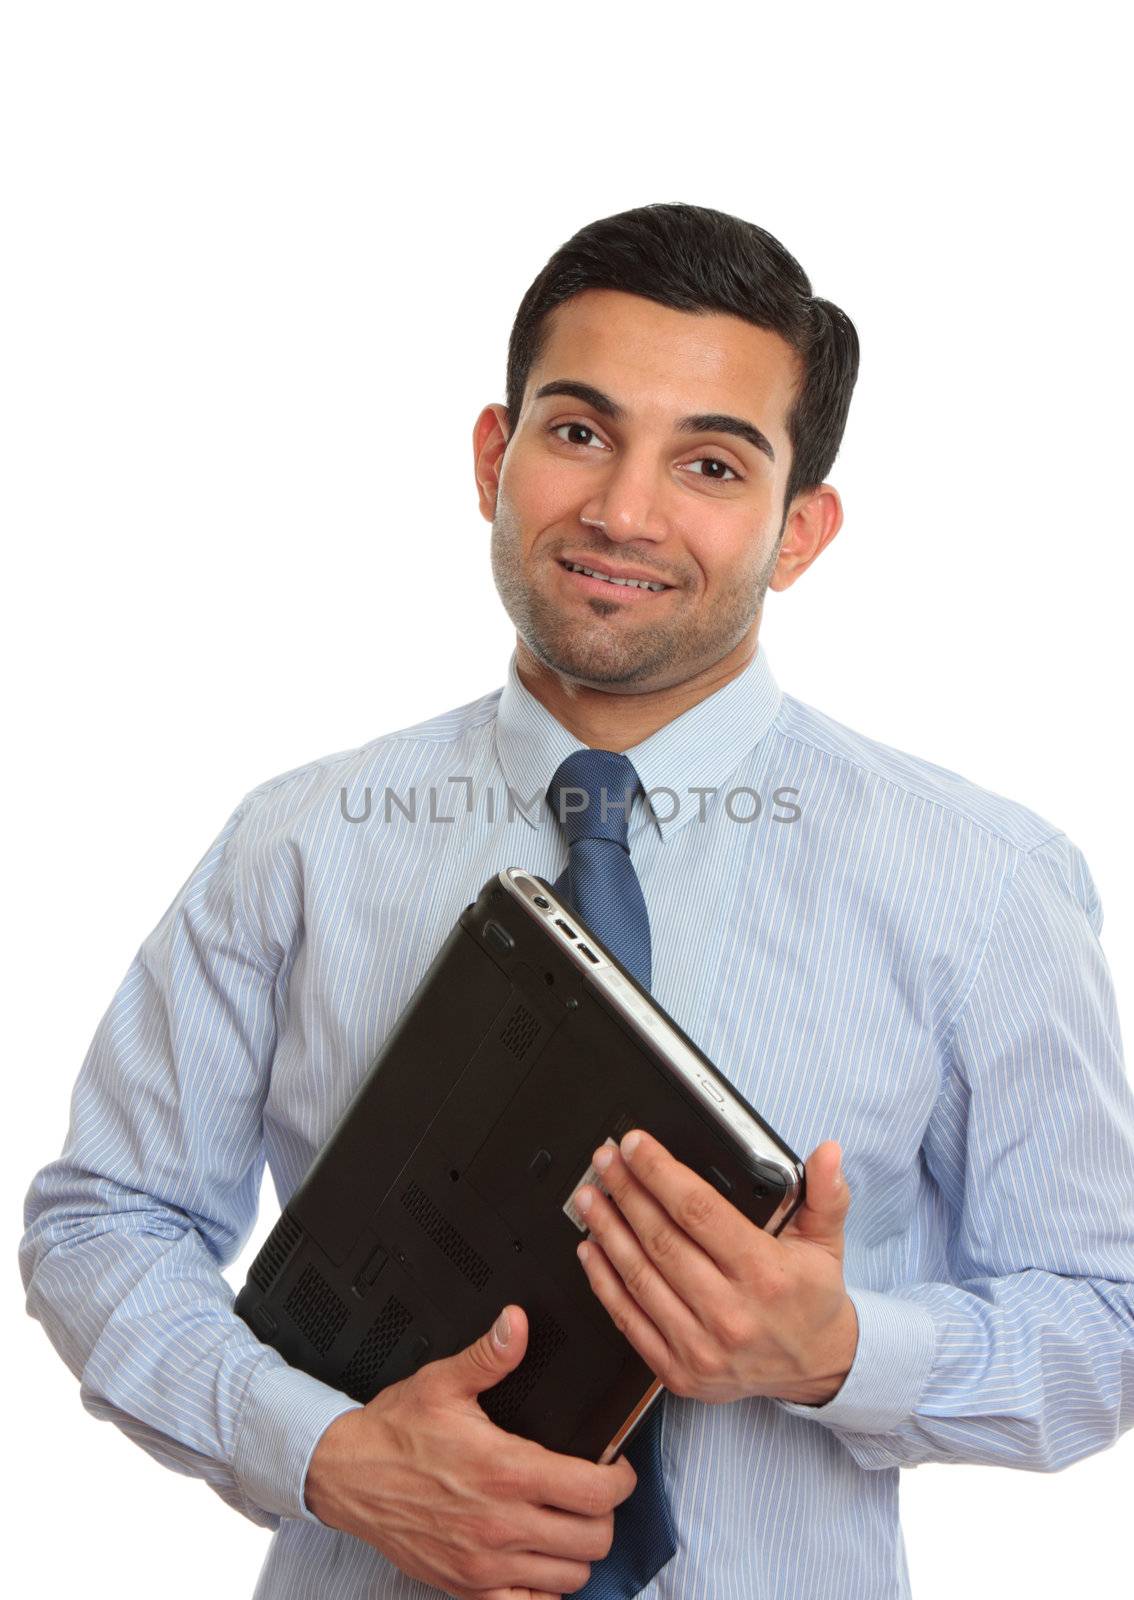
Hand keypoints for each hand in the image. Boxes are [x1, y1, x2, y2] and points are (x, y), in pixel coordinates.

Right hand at [304, 1303, 637, 1598]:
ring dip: (576, 1551)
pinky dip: (541, 1588)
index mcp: (505, 1469)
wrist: (344, 1475)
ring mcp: (484, 1563)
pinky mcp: (466, 1587)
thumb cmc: (394, 1430)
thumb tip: (518, 1323)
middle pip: (594, 1539)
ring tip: (565, 1521)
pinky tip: (534, 1558)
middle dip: (604, 1513)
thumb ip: (491, 1355)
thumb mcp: (443, 1381)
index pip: (596, 1491)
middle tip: (591, 1492)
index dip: (621, 1480)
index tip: (616, 1468)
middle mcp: (500, 1523)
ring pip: (570, 1577)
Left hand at [573, 1131, 858, 1406]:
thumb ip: (827, 1193)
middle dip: (625, 1192)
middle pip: (660, 1240)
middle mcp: (730, 1313)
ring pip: (639, 1277)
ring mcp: (701, 1347)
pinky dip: (604, 1283)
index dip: (660, 1173)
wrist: (817, 1367)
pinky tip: (591, 1250)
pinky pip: (630, 1321)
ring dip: (606, 1231)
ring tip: (589, 1197)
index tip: (635, 1146)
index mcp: (765, 1274)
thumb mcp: (827, 1239)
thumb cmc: (812, 1297)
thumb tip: (828, 1154)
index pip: (698, 1211)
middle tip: (604, 1161)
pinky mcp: (680, 1371)